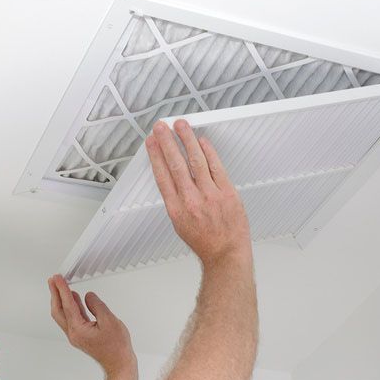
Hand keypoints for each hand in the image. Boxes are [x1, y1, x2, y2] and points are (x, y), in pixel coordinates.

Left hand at [47, 274, 136, 375]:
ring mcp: (77, 335)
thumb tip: (88, 296)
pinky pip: (72, 318)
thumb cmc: (116, 347)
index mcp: (78, 330)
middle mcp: (74, 333)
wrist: (119, 363)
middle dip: (55, 294)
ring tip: (60, 287)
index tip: (58, 279)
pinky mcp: (82, 335)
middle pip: (58, 310)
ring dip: (61, 299)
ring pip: (63, 314)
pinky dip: (71, 306)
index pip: (67, 305)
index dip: (62, 289)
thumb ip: (97, 306)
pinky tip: (74, 299)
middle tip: (53, 280)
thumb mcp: (110, 321)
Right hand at [145, 119, 250, 265]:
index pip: (162, 175)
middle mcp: (192, 200)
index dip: (155, 156)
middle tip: (161, 127)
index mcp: (176, 209)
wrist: (226, 254)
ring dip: (187, 140)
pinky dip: (208, 152)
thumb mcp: (180, 224)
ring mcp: (211, 195)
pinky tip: (202, 141)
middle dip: (167, 142)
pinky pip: (216, 167)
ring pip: (196, 160)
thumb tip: (171, 178)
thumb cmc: (204, 241)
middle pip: (176, 164)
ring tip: (181, 126)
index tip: (152, 143)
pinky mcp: (227, 193)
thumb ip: (176, 200)